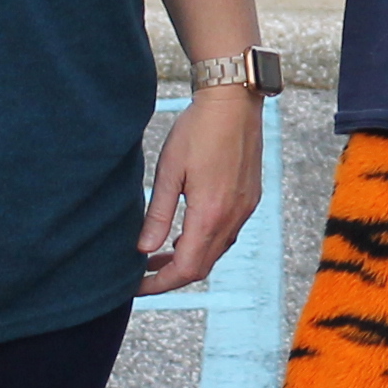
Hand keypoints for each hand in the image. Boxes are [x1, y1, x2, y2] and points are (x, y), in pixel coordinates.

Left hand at [141, 89, 264, 295]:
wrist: (234, 100)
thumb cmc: (197, 130)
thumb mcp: (168, 171)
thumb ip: (158, 215)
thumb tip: (143, 250)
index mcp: (210, 215)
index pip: (186, 269)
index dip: (160, 284)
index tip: (137, 287)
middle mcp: (233, 217)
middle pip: (202, 266)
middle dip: (171, 276)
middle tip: (143, 275)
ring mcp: (245, 208)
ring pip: (216, 251)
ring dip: (188, 259)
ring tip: (158, 254)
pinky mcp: (249, 197)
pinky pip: (227, 233)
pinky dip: (204, 242)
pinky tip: (186, 231)